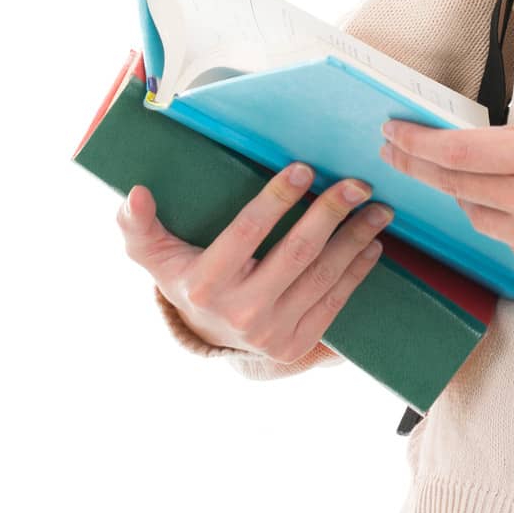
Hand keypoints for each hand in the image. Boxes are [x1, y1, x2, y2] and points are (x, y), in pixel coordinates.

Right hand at [116, 166, 394, 364]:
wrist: (210, 335)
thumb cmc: (186, 275)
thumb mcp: (154, 254)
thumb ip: (138, 225)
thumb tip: (134, 194)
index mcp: (204, 285)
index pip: (245, 233)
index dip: (276, 199)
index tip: (304, 168)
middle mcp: (239, 313)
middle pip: (296, 254)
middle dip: (331, 213)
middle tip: (357, 183)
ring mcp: (271, 334)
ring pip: (323, 276)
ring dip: (356, 238)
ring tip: (379, 208)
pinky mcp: (297, 344)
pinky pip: (335, 301)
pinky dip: (357, 270)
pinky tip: (372, 243)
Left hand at [380, 114, 513, 291]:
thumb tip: (481, 139)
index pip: (457, 151)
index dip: (416, 142)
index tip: (393, 131)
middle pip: (452, 184)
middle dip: (417, 165)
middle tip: (395, 151)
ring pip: (474, 214)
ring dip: (465, 194)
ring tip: (475, 176)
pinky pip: (503, 239)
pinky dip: (504, 220)